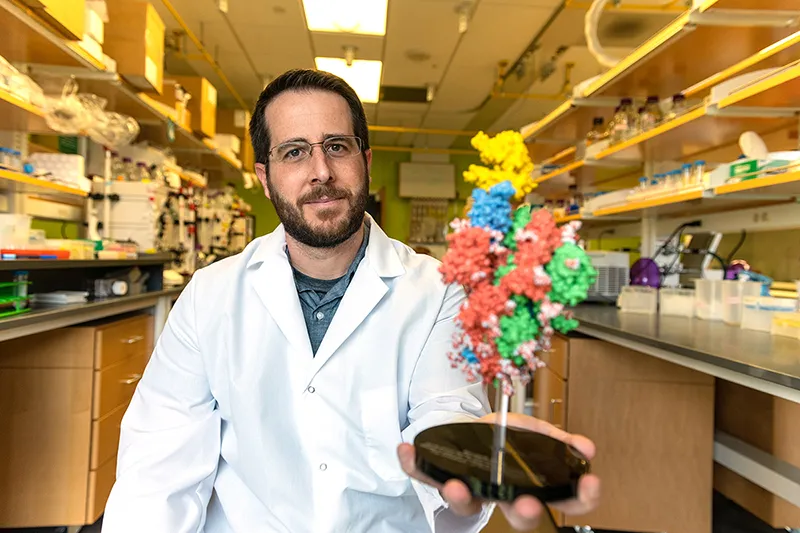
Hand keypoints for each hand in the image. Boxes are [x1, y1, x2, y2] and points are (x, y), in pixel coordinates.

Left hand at [397, 413, 599, 531]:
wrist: (473, 429)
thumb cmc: (506, 437)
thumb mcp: (535, 433)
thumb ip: (558, 441)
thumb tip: (586, 448)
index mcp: (530, 484)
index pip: (562, 500)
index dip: (579, 498)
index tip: (591, 486)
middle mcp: (502, 493)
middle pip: (518, 514)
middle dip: (523, 511)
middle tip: (525, 503)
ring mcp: (472, 488)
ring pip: (468, 504)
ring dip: (459, 497)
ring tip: (455, 486)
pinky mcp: (442, 476)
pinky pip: (426, 475)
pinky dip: (413, 465)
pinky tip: (405, 451)